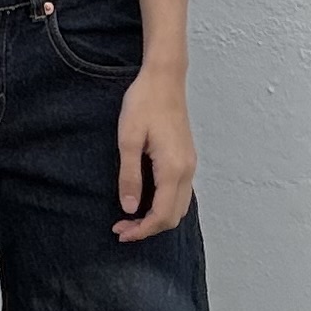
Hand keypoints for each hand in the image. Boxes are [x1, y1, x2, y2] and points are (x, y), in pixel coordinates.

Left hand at [113, 69, 196, 241]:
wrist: (164, 78)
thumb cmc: (144, 103)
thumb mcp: (128, 139)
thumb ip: (130, 176)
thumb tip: (130, 208)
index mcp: (173, 168)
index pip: (161, 215)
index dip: (141, 230)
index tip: (120, 232)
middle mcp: (187, 170)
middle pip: (174, 216)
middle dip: (149, 228)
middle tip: (122, 228)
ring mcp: (190, 164)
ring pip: (179, 206)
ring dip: (157, 218)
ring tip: (131, 218)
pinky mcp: (187, 158)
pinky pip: (181, 193)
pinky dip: (165, 205)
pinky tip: (145, 200)